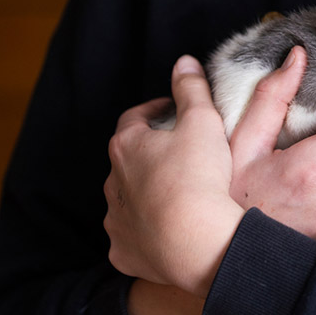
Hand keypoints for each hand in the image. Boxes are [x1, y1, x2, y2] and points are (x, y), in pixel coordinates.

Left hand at [104, 55, 242, 293]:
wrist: (195, 242)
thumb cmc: (198, 177)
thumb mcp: (202, 121)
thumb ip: (191, 89)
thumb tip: (183, 62)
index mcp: (126, 147)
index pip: (133, 119)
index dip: (153, 111)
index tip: (170, 110)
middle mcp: (113, 183)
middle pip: (127, 160)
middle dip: (148, 154)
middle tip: (177, 153)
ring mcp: (115, 220)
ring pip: (126, 200)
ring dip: (144, 194)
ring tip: (174, 195)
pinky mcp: (123, 252)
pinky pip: (131, 237)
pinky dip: (145, 232)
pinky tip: (165, 232)